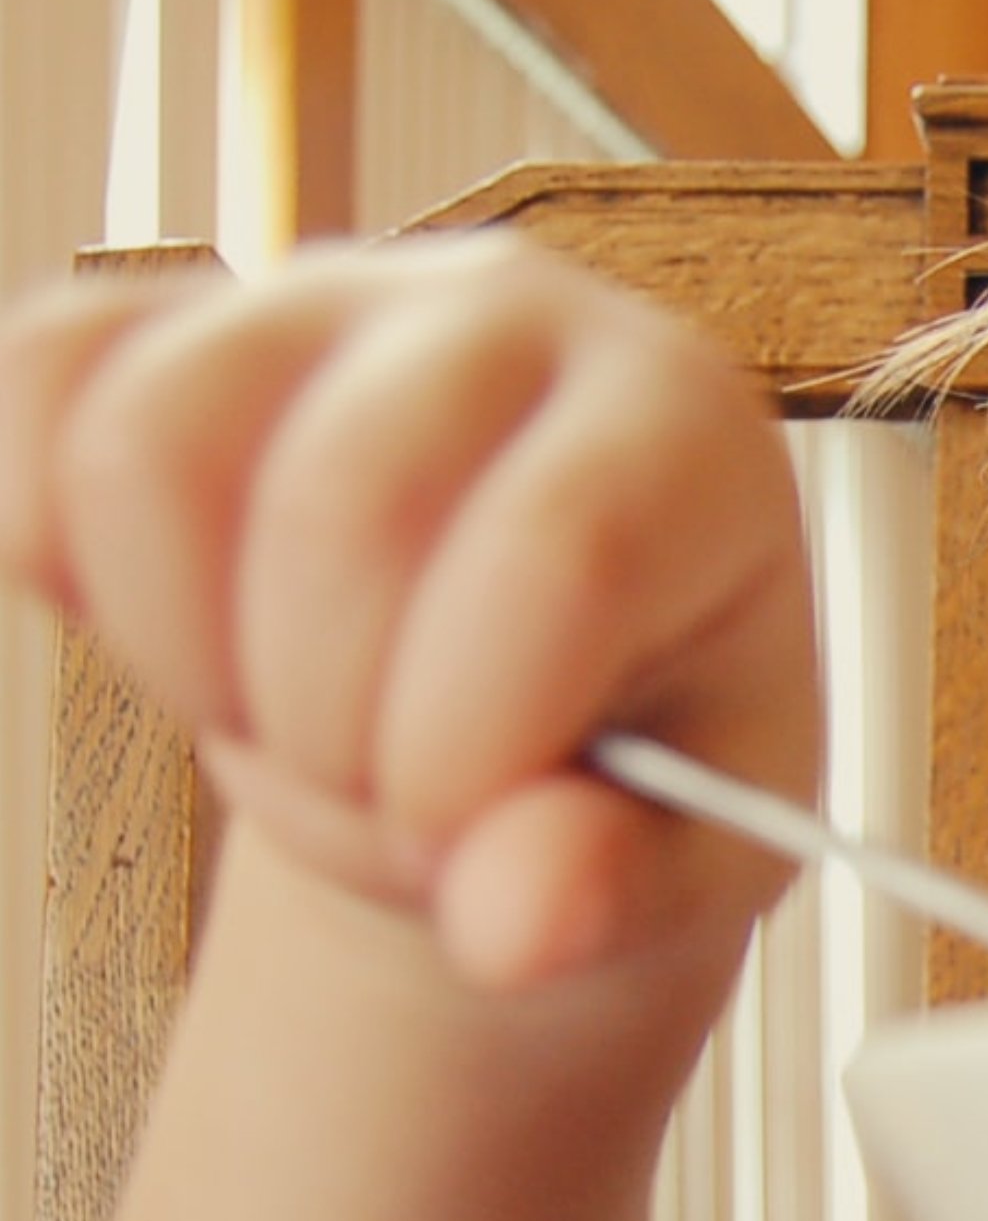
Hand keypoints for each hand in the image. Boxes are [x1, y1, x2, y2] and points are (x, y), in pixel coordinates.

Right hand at [0, 234, 818, 989]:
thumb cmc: (635, 765)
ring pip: (156, 444)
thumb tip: (514, 927)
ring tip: (296, 725)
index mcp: (690, 436)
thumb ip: (614, 892)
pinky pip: (43, 383)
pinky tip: (181, 640)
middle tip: (389, 806)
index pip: (557, 554)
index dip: (465, 742)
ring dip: (193, 656)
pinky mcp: (173, 315)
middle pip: (344, 507)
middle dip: (332, 731)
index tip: (447, 846)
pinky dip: (57, 549)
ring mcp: (327, 293)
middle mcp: (516, 314)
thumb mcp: (686, 859)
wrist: (515, 702)